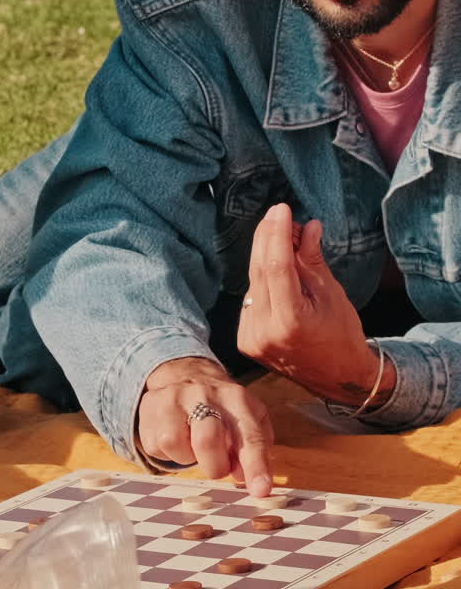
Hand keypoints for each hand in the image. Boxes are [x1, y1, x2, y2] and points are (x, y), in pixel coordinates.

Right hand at [137, 357, 272, 495]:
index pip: (249, 436)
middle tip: (219, 467)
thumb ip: (255, 448)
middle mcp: (204, 394)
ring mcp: (173, 398)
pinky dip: (169, 453)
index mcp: (236, 398)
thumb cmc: (223, 409)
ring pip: (176, 445)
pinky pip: (156, 447)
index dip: (255, 465)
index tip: (260, 490)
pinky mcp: (150, 407)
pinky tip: (177, 437)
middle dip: (215, 466)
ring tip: (194, 445)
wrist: (185, 374)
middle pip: (207, 440)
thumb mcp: (248, 419)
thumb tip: (244, 477)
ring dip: (188, 457)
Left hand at [237, 203, 395, 404]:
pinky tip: (277, 268)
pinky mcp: (245, 340)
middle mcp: (264, 331)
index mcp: (290, 322)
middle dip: (268, 238)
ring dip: (266, 256)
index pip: (277, 267)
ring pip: (253, 283)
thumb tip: (307, 225)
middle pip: (259, 271)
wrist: (337, 379)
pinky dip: (262, 279)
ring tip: (286, 239)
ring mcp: (251, 337)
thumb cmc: (342, 334)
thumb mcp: (333, 294)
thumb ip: (313, 260)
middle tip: (279, 214)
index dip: (277, 233)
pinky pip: (252, 297)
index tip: (281, 209)